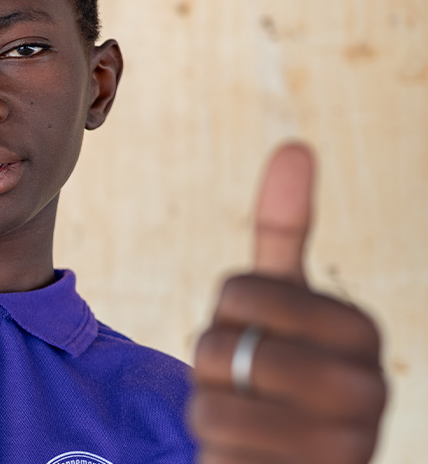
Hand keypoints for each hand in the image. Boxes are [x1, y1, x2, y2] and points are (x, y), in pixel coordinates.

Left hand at [190, 143, 386, 462]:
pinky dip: (217, 451)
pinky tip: (251, 455)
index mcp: (361, 328)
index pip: (238, 291)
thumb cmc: (283, 374)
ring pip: (212, 401)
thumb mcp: (284, 303)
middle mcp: (367, 388)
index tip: (259, 335)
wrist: (298, 462)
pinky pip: (218, 450)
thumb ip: (284, 231)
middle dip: (211, 366)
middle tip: (248, 384)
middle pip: (218, 345)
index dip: (226, 314)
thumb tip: (294, 145)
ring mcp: (343, 444)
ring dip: (211, 410)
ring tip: (250, 420)